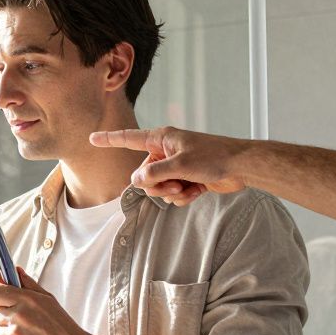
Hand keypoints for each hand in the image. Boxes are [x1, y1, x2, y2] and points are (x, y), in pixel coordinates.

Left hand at [0, 267, 98, 334]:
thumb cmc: (62, 326)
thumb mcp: (48, 299)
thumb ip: (28, 284)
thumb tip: (14, 271)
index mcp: (27, 300)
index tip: (0, 299)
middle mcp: (18, 316)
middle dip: (2, 316)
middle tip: (18, 320)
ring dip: (6, 333)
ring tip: (25, 334)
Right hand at [89, 126, 250, 205]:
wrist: (242, 167)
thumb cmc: (215, 158)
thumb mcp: (180, 165)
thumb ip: (154, 173)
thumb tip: (135, 180)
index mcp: (162, 139)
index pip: (129, 139)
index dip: (110, 139)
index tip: (92, 138)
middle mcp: (166, 151)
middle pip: (143, 174)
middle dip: (157, 185)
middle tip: (176, 184)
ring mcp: (176, 165)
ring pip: (157, 187)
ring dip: (171, 192)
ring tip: (188, 187)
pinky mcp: (186, 178)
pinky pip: (172, 193)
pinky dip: (183, 196)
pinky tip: (196, 192)